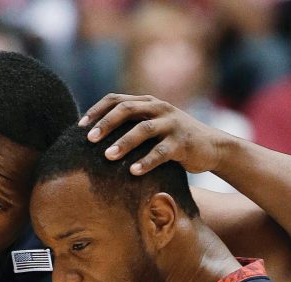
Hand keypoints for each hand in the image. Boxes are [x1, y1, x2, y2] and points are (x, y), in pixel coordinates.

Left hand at [79, 93, 230, 175]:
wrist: (210, 146)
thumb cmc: (172, 141)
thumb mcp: (151, 129)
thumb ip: (129, 128)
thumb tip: (95, 141)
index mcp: (147, 103)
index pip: (116, 99)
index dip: (96, 111)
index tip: (79, 127)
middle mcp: (158, 108)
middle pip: (127, 109)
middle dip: (106, 124)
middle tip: (88, 140)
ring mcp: (171, 124)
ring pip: (144, 129)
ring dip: (124, 143)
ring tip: (107, 156)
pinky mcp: (182, 142)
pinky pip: (162, 151)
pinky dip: (147, 161)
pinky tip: (134, 172)